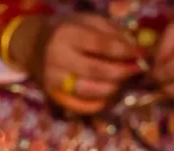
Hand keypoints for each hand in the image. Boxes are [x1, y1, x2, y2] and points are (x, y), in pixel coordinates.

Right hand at [13, 14, 141, 114]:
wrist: (32, 45)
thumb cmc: (66, 29)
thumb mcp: (86, 20)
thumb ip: (111, 31)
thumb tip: (134, 49)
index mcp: (67, 34)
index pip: (102, 46)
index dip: (126, 52)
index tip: (141, 54)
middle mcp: (57, 58)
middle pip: (99, 71)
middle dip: (124, 72)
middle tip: (137, 70)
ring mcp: (54, 80)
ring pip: (92, 91)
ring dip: (114, 89)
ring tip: (123, 81)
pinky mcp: (53, 96)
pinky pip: (82, 107)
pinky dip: (100, 103)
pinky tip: (109, 94)